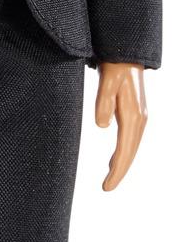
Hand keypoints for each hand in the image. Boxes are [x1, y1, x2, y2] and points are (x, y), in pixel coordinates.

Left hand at [95, 62, 147, 189]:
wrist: (125, 54)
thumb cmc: (115, 66)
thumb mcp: (107, 81)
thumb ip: (104, 103)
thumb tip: (102, 126)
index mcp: (134, 115)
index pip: (125, 150)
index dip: (117, 170)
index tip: (107, 186)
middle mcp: (140, 119)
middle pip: (130, 152)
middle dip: (120, 171)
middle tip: (106, 188)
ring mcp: (139, 116)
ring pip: (131, 146)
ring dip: (122, 163)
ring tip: (109, 178)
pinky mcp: (135, 113)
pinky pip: (130, 139)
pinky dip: (123, 152)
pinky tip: (115, 159)